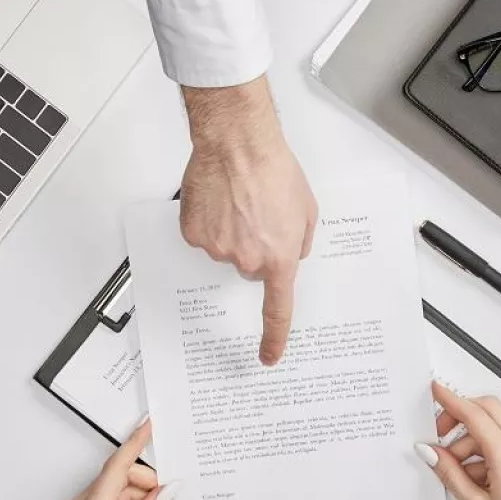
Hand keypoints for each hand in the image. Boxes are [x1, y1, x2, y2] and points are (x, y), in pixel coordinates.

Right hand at [179, 76, 317, 365]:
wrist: (237, 143)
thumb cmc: (273, 169)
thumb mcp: (306, 208)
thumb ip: (298, 239)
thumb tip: (291, 250)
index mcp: (278, 258)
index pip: (277, 310)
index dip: (273, 337)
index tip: (269, 355)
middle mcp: (246, 260)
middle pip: (250, 269)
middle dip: (256, 249)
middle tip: (259, 218)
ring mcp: (217, 249)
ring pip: (226, 251)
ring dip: (233, 232)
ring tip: (239, 201)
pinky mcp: (194, 234)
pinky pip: (204, 236)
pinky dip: (210, 222)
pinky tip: (219, 201)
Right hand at [417, 383, 500, 499]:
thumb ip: (450, 474)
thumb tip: (431, 452)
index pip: (475, 415)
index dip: (451, 401)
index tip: (435, 391)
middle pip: (487, 410)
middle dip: (460, 416)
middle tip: (439, 435)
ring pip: (492, 427)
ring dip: (469, 441)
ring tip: (457, 473)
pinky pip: (500, 443)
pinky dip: (482, 452)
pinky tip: (472, 479)